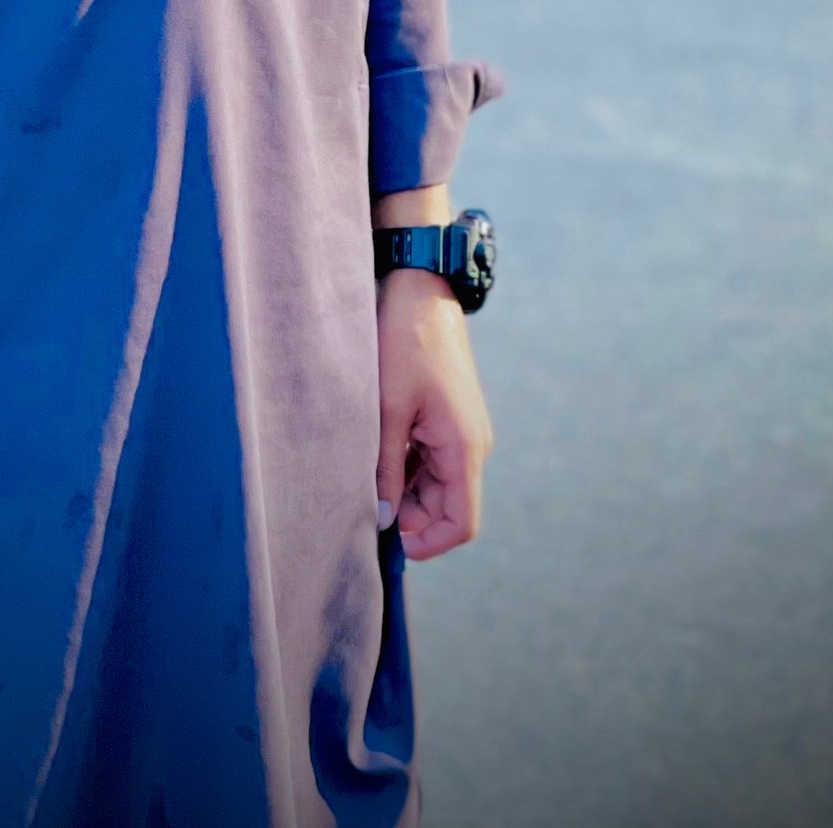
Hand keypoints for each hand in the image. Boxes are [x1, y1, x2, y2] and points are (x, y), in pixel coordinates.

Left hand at [375, 270, 492, 559]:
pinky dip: (405, 463)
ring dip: (402, 485)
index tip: (387, 541)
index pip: (462, 524)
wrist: (420, 289)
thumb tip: (381, 519)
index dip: (428, 544)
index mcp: (464, 448)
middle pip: (444, 507)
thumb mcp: (388, 409)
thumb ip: (386, 468)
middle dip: (406, 513)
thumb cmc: (403, 343)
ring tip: (365, 462)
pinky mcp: (448, 418)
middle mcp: (470, 445)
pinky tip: (376, 444)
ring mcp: (460, 431)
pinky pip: (430, 459)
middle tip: (362, 495)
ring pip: (434, 484)